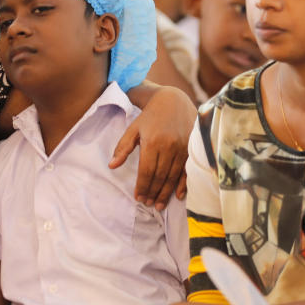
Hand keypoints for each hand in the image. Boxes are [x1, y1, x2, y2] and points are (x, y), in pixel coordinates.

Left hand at [111, 86, 193, 208]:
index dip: (142, 187)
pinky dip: (183, 184)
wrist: (173, 100)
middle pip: (160, 176)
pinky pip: (187, 171)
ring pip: (173, 176)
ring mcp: (183, 148)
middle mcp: (169, 146)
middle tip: (148, 204)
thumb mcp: (133, 129)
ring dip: (166, 193)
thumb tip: (112, 166)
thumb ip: (123, 147)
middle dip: (153, 193)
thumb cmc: (150, 116)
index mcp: (152, 142)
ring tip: (159, 204)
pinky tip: (177, 195)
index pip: (146, 171)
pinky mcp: (192, 148)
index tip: (138, 197)